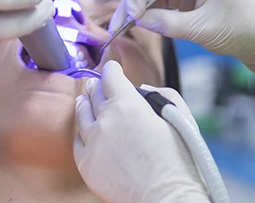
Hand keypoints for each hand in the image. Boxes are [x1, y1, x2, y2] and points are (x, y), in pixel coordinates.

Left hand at [74, 60, 208, 202]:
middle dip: (98, 87)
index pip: (110, 76)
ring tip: (85, 101)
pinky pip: (78, 142)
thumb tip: (143, 89)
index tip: (113, 70)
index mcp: (128, 104)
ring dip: (85, 104)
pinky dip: (83, 135)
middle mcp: (106, 119)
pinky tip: (86, 133)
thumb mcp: (181, 119)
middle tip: (98, 85)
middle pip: (95, 93)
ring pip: (82, 114)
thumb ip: (163, 95)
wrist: (169, 201)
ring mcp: (93, 141)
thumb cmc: (181, 165)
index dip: (112, 70)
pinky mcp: (87, 164)